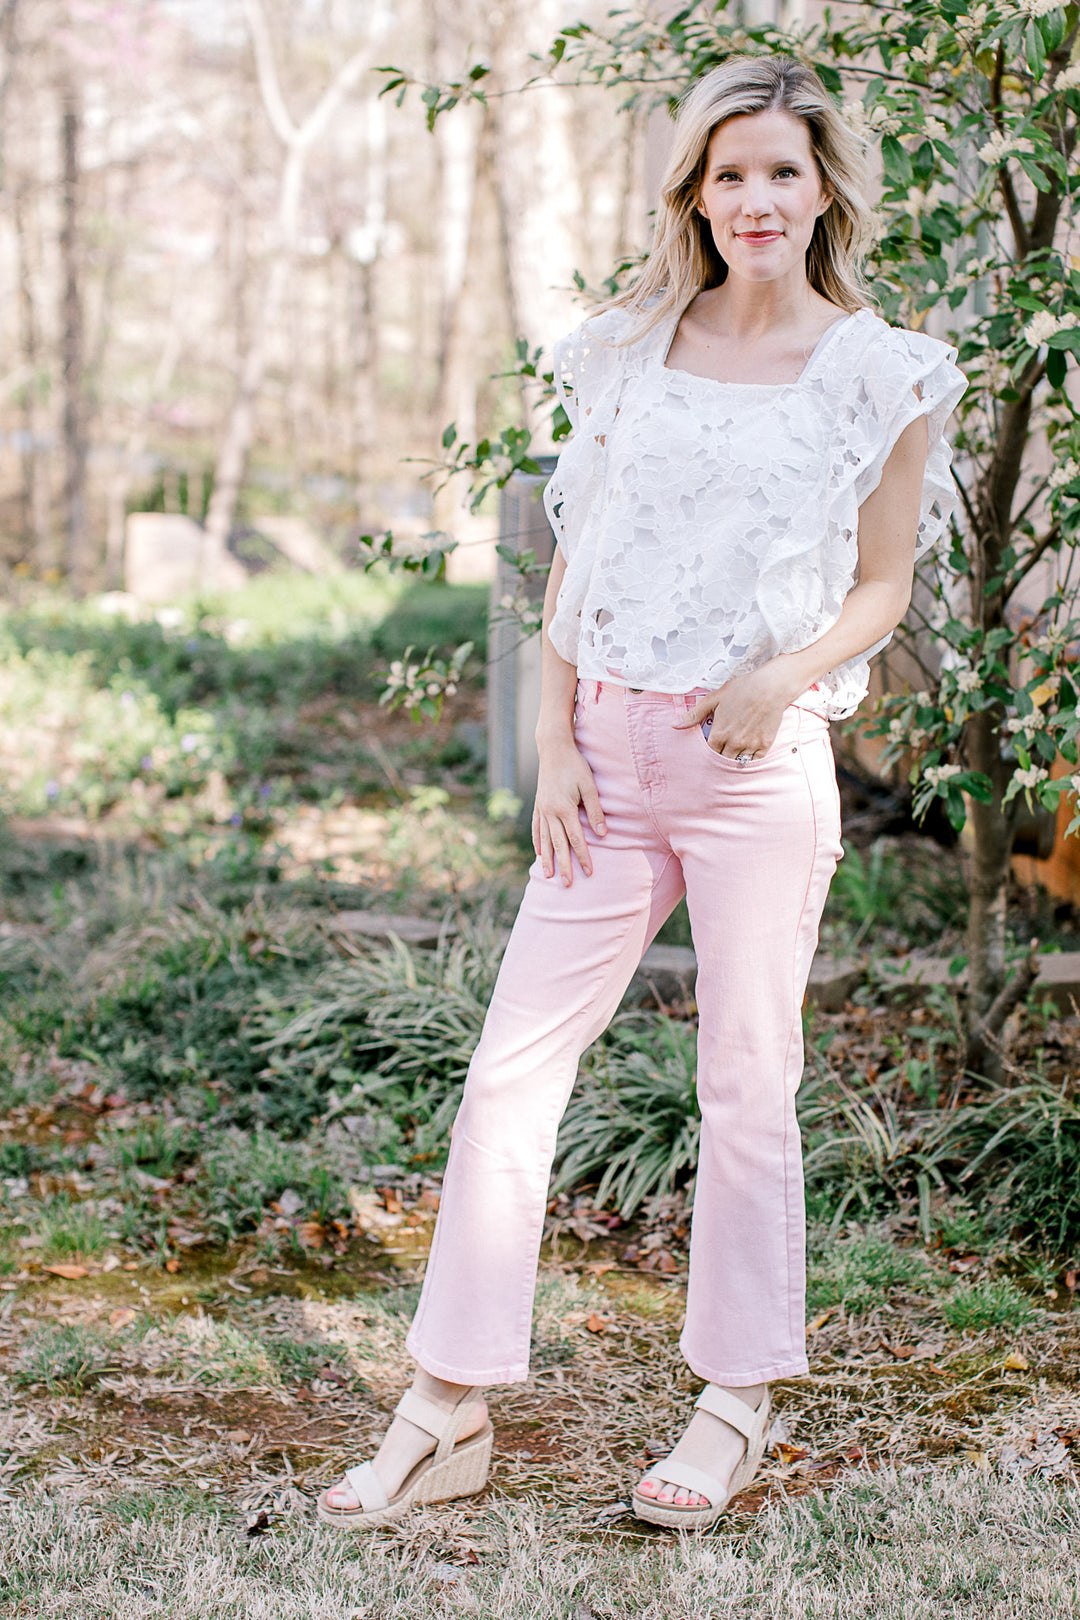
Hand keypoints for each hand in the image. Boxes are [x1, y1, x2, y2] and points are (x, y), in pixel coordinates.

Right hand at [532, 738, 605, 884]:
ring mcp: (542, 809)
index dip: (583, 857)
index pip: (576, 839)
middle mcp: (550, 812)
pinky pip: (536, 828)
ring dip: (547, 859)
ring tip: (548, 876)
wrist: (553, 748)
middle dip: (564, 866)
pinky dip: (538, 842)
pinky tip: (538, 853)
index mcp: (564, 809)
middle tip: (567, 885)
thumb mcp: (590, 786)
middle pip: (558, 845)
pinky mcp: (538, 805)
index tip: (589, 872)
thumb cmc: (575, 765)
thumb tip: (603, 834)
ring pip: (545, 840)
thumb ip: (595, 810)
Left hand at [672, 663, 797, 758]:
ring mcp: (750, 745)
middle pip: (722, 761)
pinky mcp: (764, 745)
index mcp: (719, 734)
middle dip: (721, 756)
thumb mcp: (714, 699)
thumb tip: (674, 725)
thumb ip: (694, 715)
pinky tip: (748, 749)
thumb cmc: (741, 689)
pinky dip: (750, 757)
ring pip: (738, 762)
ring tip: (734, 749)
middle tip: (723, 749)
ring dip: (735, 757)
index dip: (709, 750)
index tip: (712, 746)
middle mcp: (733, 743)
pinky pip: (754, 760)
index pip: (709, 753)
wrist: (770, 687)